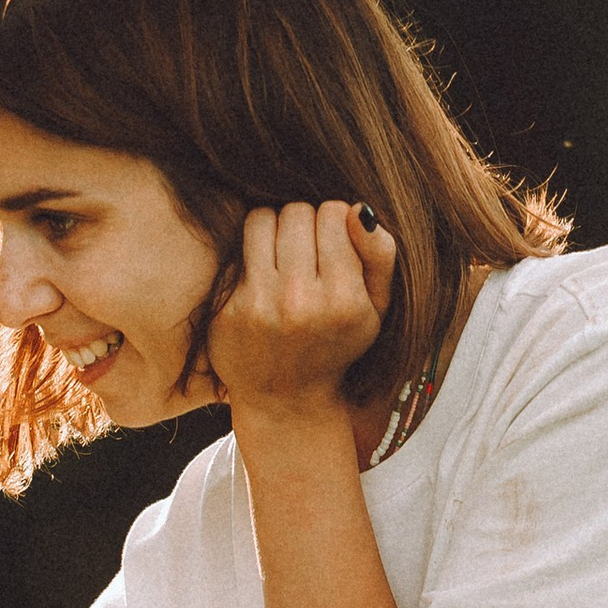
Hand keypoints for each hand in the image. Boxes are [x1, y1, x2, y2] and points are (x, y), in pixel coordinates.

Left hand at [205, 202, 397, 425]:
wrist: (286, 398)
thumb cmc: (336, 343)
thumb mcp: (376, 308)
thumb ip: (379, 255)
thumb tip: (357, 209)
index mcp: (344, 299)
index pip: (334, 213)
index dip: (335, 221)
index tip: (333, 243)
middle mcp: (300, 302)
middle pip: (297, 212)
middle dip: (304, 223)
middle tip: (307, 249)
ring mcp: (260, 305)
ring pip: (263, 219)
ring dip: (274, 228)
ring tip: (283, 252)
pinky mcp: (228, 309)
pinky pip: (237, 248)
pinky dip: (251, 252)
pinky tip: (262, 275)